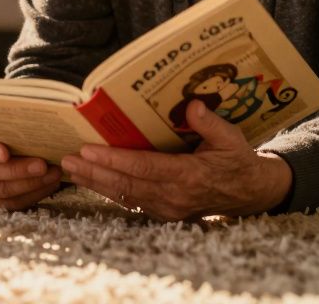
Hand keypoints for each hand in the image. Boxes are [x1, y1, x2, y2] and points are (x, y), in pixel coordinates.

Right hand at [0, 126, 63, 209]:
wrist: (7, 144)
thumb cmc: (6, 128)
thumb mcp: (2, 119)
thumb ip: (8, 118)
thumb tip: (32, 110)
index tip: (5, 152)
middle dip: (18, 170)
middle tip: (42, 165)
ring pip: (2, 190)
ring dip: (31, 183)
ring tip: (53, 174)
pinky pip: (12, 203)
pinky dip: (34, 194)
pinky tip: (50, 184)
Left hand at [59, 99, 292, 220]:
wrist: (251, 194)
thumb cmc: (238, 161)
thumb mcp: (231, 138)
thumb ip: (210, 123)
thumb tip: (192, 105)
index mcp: (190, 176)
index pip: (144, 168)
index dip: (115, 160)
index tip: (88, 150)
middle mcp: (174, 196)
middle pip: (126, 185)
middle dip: (94, 172)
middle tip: (67, 159)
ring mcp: (167, 208)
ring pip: (124, 196)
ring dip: (95, 183)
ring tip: (69, 169)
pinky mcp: (163, 213)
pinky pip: (130, 202)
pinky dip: (107, 191)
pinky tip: (89, 181)